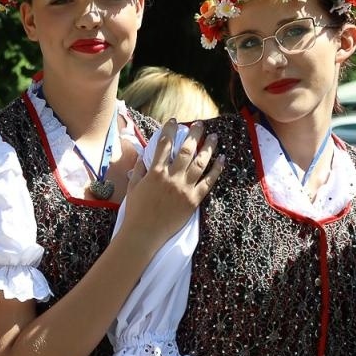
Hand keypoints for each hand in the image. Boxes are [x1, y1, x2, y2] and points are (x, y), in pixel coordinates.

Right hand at [119, 121, 223, 247]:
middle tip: (199, 124)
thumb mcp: (133, 187)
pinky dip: (216, 169)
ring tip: (214, 137)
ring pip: (200, 163)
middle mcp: (171, 177)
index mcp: (155, 172)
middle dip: (194, 134)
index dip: (169, 130)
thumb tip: (144, 155)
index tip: (173, 121)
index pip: (163, 145)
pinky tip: (222, 159)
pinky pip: (208, 182)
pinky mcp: (194, 200)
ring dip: (208, 148)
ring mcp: (184, 188)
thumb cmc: (136, 211)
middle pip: (186, 150)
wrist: (144, 234)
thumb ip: (140, 169)